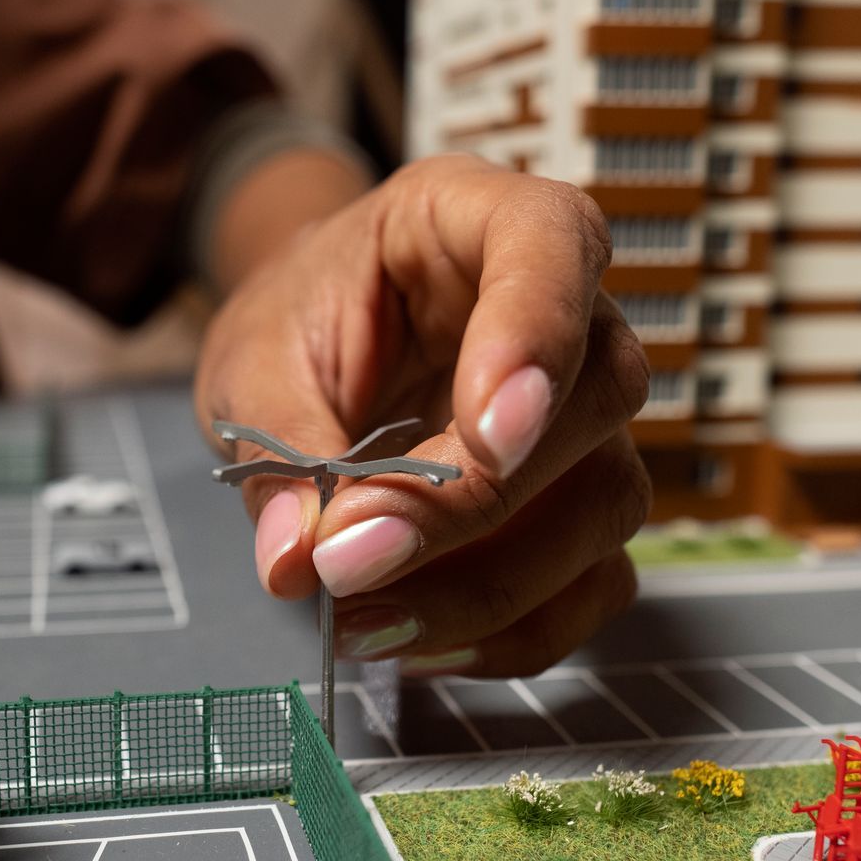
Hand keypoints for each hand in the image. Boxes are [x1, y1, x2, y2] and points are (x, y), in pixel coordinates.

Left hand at [194, 154, 651, 677]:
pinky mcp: (581, 503)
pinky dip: (515, 631)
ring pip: (608, 503)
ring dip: (492, 584)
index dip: (537, 337)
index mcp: (481, 220)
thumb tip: (296, 558)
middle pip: (598, 396)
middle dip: (479, 499)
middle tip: (354, 558)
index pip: (555, 244)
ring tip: (367, 620)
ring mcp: (588, 414)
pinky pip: (593, 583)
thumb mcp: (252, 363)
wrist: (310, 349)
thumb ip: (275, 446)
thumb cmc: (297, 323)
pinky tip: (420, 640)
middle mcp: (567, 309)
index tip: (489, 436)